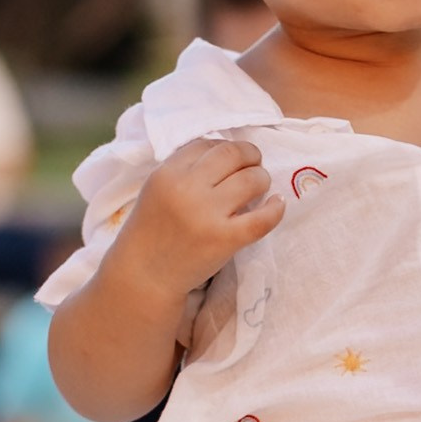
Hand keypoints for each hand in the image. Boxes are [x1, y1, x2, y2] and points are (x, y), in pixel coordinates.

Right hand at [109, 138, 283, 297]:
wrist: (144, 277)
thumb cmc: (153, 232)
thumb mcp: (158, 190)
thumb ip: (185, 171)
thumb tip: (230, 154)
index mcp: (167, 173)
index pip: (208, 144)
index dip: (226, 148)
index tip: (232, 160)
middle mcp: (186, 189)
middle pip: (233, 154)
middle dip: (250, 156)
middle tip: (254, 166)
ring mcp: (207, 215)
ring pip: (252, 179)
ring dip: (261, 179)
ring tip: (259, 189)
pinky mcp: (224, 240)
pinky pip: (262, 218)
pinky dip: (275, 208)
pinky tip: (276, 204)